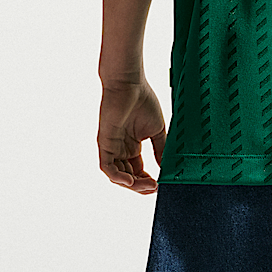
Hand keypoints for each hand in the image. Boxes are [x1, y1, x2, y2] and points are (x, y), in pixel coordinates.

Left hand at [98, 77, 166, 192]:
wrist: (130, 84)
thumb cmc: (142, 100)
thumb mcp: (157, 130)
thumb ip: (161, 149)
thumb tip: (166, 167)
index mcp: (132, 145)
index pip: (137, 171)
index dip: (147, 180)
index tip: (160, 184)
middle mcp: (121, 149)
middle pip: (128, 176)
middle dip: (141, 185)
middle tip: (155, 187)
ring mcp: (112, 147)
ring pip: (118, 175)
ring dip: (132, 184)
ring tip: (147, 185)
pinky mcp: (105, 144)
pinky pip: (107, 167)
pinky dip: (118, 177)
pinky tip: (131, 182)